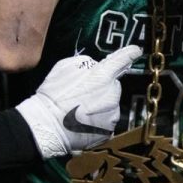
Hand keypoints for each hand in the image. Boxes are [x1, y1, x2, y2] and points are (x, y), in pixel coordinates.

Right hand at [16, 45, 141, 158]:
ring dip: (100, 106)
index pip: (121, 60)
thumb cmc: (52, 96)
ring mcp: (113, 114)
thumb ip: (85, 64)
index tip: (136, 51)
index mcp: (102, 76)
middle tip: (82, 96)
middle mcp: (112, 94)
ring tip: (80, 112)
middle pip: (113, 87)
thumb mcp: (64, 68)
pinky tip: (83, 123)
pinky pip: (107, 122)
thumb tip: (96, 67)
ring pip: (111, 105)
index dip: (130, 54)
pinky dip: (98, 122)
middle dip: (102, 89)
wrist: (46, 126)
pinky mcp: (109, 131)